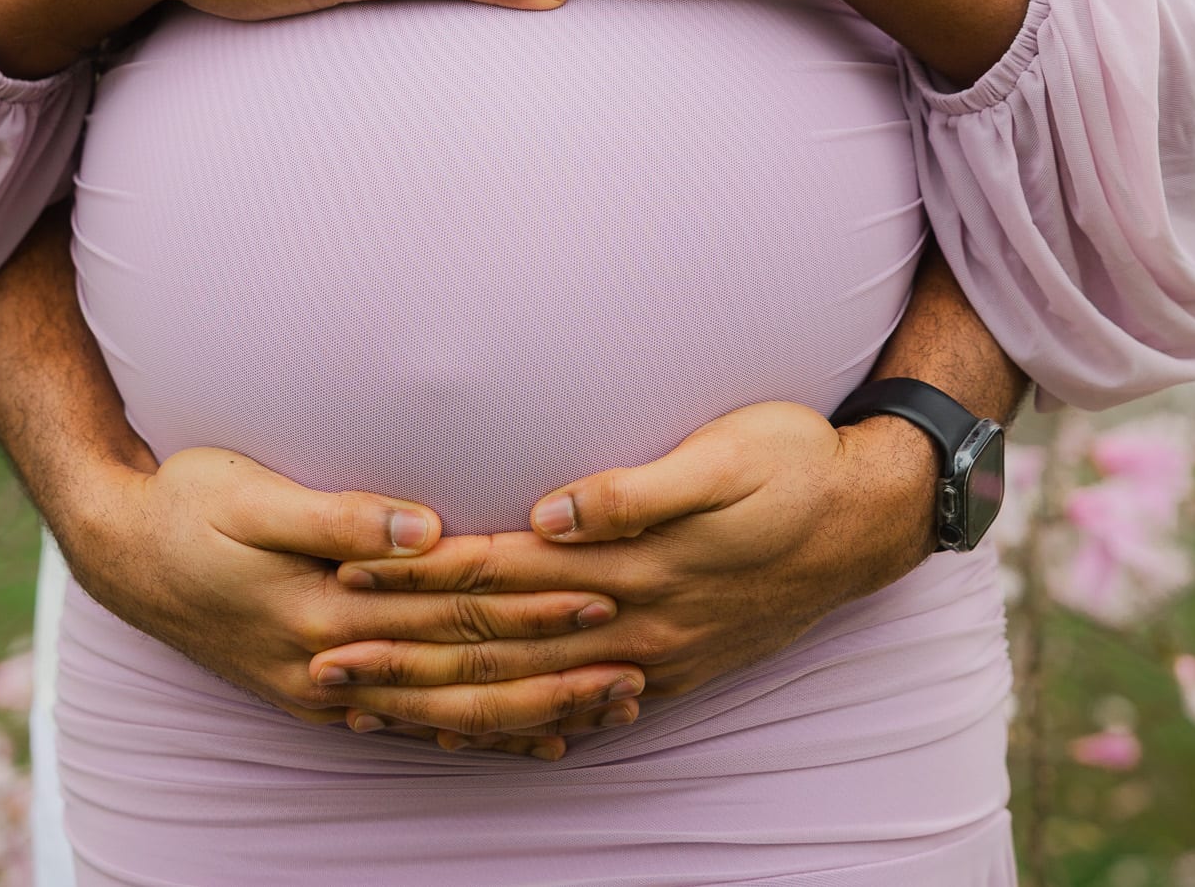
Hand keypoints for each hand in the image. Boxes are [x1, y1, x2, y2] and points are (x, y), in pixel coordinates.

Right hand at [57, 446, 646, 758]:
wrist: (119, 551)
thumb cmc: (189, 501)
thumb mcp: (253, 495)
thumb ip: (342, 517)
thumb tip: (424, 527)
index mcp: (325, 606)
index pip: (448, 606)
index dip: (526, 599)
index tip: (598, 589)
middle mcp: (332, 663)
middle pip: (460, 670)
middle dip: (550, 668)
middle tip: (633, 664)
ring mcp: (326, 691)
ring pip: (446, 712)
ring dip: (528, 712)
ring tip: (605, 707)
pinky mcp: (321, 698)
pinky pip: (412, 728)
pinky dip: (475, 737)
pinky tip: (528, 742)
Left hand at [315, 402, 940, 730]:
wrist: (871, 520)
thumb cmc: (793, 463)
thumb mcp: (726, 457)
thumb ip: (636, 491)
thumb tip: (551, 514)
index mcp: (632, 562)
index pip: (500, 574)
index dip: (420, 575)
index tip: (347, 574)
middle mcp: (633, 621)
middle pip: (497, 645)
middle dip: (405, 653)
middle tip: (323, 658)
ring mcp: (653, 653)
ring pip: (528, 689)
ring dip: (445, 698)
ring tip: (371, 707)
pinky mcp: (672, 666)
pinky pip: (577, 709)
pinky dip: (518, 726)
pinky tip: (475, 737)